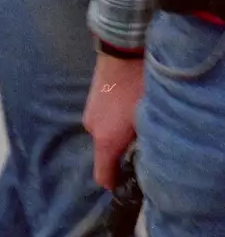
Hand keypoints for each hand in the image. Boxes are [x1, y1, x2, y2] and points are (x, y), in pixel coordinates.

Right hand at [84, 53, 144, 190]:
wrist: (121, 51)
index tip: (127, 186)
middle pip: (107, 153)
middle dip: (121, 153)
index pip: (103, 176)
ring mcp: (89, 112)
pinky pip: (103, 118)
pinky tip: (129, 106)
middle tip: (142, 145)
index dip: (114, 185)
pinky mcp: (91, 99)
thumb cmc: (137, 87)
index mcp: (105, 141)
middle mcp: (92, 130)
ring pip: (105, 133)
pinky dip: (114, 118)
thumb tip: (144, 158)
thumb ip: (144, 143)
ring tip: (136, 122)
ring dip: (118, 132)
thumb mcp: (147, 120)